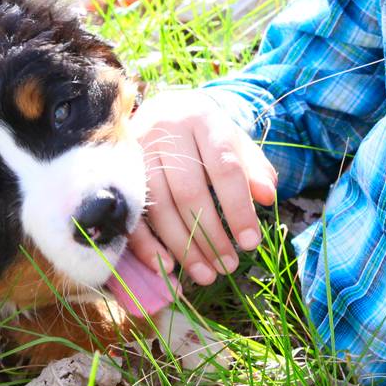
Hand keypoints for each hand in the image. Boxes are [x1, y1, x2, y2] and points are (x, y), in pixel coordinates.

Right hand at [125, 89, 277, 285]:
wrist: (163, 110)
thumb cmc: (207, 135)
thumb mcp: (235, 143)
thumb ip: (254, 168)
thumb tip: (267, 197)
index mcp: (202, 120)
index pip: (224, 167)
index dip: (238, 207)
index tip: (250, 242)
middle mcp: (166, 131)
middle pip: (189, 191)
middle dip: (210, 235)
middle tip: (228, 266)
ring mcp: (137, 151)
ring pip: (159, 206)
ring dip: (183, 246)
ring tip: (205, 275)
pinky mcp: (118, 172)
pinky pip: (131, 214)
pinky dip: (147, 245)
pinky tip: (168, 266)